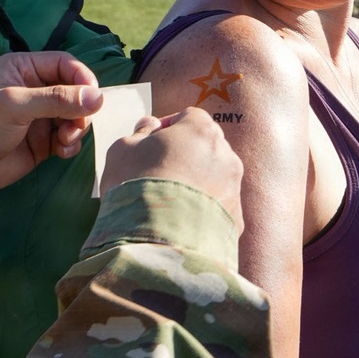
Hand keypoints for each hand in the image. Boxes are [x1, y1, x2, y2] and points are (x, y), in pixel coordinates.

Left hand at [0, 51, 102, 193]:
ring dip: (77, 128)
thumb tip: (97, 97)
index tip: (93, 99)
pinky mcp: (43, 141)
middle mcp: (35, 89)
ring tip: (64, 141)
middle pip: (76, 91)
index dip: (83, 78)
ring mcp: (40, 116)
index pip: (66, 64)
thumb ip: (56, 99)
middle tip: (74, 127)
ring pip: (76, 116)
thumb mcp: (15, 105)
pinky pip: (69, 138)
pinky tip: (61, 152)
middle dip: (81, 109)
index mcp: (24, 69)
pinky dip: (71, 144)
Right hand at [100, 107, 244, 233]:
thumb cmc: (135, 185)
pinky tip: (179, 222)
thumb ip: (139, 132)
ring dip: (195, 183)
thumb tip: (150, 125)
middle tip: (157, 172)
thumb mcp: (123, 150)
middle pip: (205, 147)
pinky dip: (202, 210)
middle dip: (185, 154)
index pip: (189, 116)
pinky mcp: (235, 219)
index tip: (150, 143)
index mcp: (200, 130)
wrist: (156, 240)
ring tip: (168, 201)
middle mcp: (226, 154)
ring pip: (214, 177)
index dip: (167, 127)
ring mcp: (234, 188)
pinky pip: (217, 208)